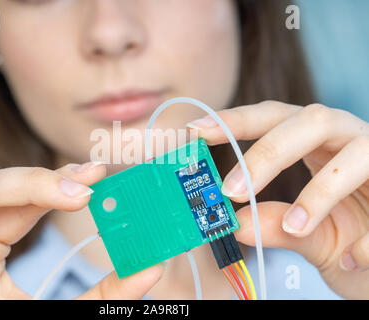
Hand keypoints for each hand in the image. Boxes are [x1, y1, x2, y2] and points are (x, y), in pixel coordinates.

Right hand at [0, 159, 163, 298]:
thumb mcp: (56, 315)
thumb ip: (104, 295)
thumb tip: (152, 269)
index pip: (26, 208)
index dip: (60, 185)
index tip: (98, 175)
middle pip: (4, 196)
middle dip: (49, 182)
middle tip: (93, 179)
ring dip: (17, 183)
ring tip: (67, 186)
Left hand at [187, 101, 368, 298]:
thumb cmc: (347, 237)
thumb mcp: (306, 235)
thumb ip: (274, 225)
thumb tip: (235, 222)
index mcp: (317, 142)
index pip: (273, 118)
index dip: (235, 120)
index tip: (196, 131)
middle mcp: (348, 139)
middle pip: (310, 121)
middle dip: (268, 153)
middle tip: (233, 190)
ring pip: (355, 153)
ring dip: (320, 191)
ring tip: (296, 228)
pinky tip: (353, 258)